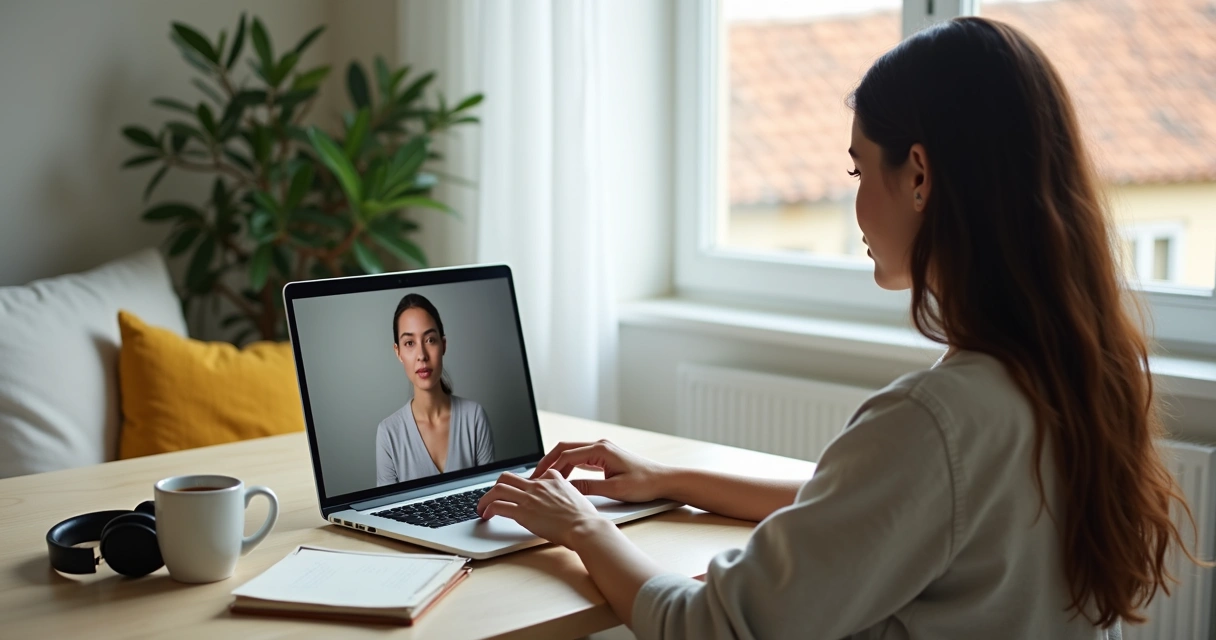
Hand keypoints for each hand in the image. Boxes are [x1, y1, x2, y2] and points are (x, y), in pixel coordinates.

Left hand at [475, 470, 607, 547]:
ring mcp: (530, 498)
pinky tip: (487, 515)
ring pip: (498, 489)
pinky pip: (498, 506)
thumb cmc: (584, 518)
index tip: (517, 493)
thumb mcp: (577, 496)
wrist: (584, 527)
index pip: (531, 475)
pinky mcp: (523, 512)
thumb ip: (565, 492)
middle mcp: (538, 485)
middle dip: (496, 486)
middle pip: (508, 477)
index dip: (521, 485)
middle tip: (493, 497)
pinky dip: (488, 508)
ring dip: (486, 498)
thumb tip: (562, 499)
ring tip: (482, 507)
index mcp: (553, 479)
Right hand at [530, 439, 670, 502]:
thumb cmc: (644, 484)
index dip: (550, 467)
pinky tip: (563, 478)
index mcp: (600, 449)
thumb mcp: (614, 489)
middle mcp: (600, 445)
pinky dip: (569, 467)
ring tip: (545, 479)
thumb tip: (567, 489)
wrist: (663, 481)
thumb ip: (588, 487)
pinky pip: (581, 459)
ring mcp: (602, 450)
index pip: (566, 455)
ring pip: (572, 453)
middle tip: (535, 477)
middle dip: (548, 462)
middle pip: (565, 449)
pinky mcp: (605, 457)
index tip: (539, 479)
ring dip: (558, 464)